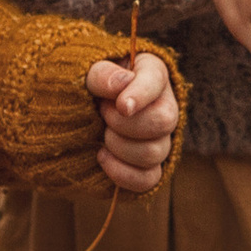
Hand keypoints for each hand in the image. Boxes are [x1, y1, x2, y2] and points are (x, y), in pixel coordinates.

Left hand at [89, 50, 179, 191]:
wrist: (85, 110)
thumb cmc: (92, 84)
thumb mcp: (91, 71)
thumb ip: (102, 73)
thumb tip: (122, 83)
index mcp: (153, 73)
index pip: (156, 81)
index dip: (140, 95)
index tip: (121, 105)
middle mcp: (165, 106)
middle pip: (163, 121)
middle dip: (125, 123)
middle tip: (103, 113)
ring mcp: (161, 138)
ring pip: (155, 152)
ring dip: (120, 145)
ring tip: (103, 132)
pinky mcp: (150, 166)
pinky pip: (148, 179)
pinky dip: (123, 173)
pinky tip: (102, 156)